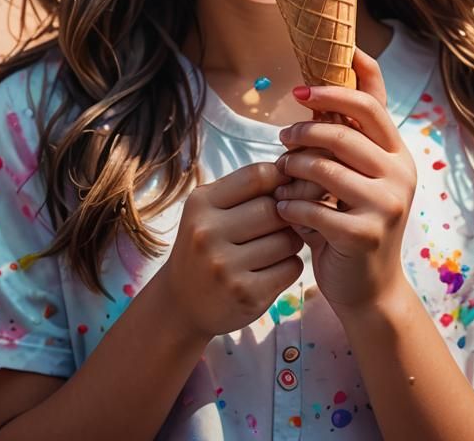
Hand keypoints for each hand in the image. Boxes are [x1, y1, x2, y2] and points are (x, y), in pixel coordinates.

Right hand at [157, 161, 303, 339]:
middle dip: (287, 214)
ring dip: (291, 241)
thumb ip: (244, 190)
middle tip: (284, 222)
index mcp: (201, 204)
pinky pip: (290, 268)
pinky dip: (290, 265)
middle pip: (274, 209)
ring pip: (287, 240)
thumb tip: (292, 170)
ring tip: (277, 245)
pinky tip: (274, 267)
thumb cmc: (204, 247)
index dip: (281, 178)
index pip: (257, 176)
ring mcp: (225, 267)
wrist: (181, 304)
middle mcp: (208, 233)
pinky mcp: (246, 295)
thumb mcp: (209, 210)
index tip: (286, 187)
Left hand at [273, 47, 417, 315]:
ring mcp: (387, 204)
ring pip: (324, 167)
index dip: (337, 86)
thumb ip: (348, 135)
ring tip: (282, 175)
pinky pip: (314, 208)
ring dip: (293, 168)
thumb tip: (329, 78)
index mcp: (397, 153)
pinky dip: (291, 206)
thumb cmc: (355, 221)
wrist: (369, 288)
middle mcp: (400, 173)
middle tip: (283, 136)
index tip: (302, 86)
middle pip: (343, 130)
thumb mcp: (358, 175)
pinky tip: (284, 209)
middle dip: (304, 130)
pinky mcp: (365, 234)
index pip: (371, 103)